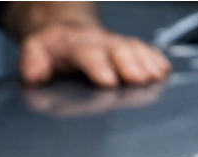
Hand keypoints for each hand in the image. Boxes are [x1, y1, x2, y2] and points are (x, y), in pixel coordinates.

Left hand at [5, 2, 170, 87]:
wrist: (68, 33)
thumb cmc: (52, 50)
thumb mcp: (34, 51)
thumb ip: (33, 63)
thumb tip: (34, 77)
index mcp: (75, 44)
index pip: (87, 53)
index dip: (98, 66)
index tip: (108, 81)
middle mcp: (101, 42)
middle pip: (118, 50)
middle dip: (130, 64)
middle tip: (139, 79)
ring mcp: (119, 46)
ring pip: (135, 50)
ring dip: (147, 64)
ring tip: (157, 78)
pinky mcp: (133, 51)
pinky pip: (148, 53)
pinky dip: (158, 62)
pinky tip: (164, 73)